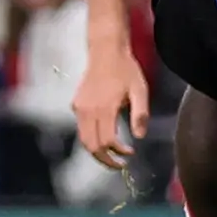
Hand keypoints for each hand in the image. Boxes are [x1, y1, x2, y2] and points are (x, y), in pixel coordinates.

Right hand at [71, 35, 151, 168]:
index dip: (118, 152)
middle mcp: (88, 110)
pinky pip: (81, 127)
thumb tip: (139, 137)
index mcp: (104, 108)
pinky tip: (105, 135)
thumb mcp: (140, 90)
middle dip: (104, 159)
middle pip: (91, 145)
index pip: (106, 141)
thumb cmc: (126, 70)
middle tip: (119, 164)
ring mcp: (79, 107)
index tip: (130, 153)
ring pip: (83, 139)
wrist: (106, 51)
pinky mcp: (76, 104)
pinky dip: (91, 137)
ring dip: (96, 151)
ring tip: (112, 155)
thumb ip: (140, 114)